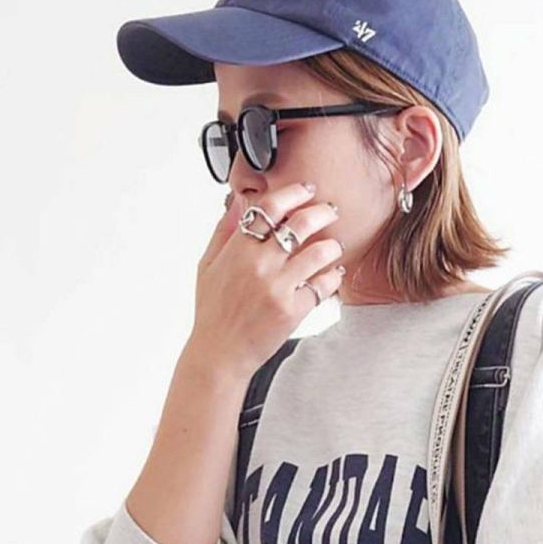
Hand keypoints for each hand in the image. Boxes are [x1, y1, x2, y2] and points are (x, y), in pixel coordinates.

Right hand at [188, 180, 344, 380]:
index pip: (271, 206)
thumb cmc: (213, 312)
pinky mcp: (293, 309)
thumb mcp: (208, 265)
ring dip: (332, 245)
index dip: (293, 193)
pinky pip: (323, 285)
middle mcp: (260, 264)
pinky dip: (332, 278)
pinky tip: (333, 275)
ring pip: (318, 252)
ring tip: (334, 246)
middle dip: (322, 212)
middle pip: (301, 223)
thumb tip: (237, 201)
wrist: (220, 354)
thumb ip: (224, 231)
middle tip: (331, 211)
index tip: (306, 190)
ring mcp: (278, 287)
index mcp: (238, 249)